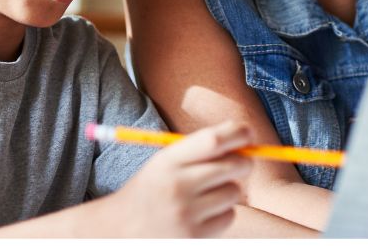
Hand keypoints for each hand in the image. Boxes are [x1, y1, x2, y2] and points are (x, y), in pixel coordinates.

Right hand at [106, 121, 252, 237]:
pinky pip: (229, 216)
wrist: (120, 229)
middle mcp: (177, 186)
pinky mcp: (195, 236)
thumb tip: (245, 138)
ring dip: (229, 190)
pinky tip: (203, 213)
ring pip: (234, 192)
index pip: (212, 140)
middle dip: (243, 161)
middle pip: (233, 165)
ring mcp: (187, 213)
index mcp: (167, 161)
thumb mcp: (164, 162)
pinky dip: (223, 213)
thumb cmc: (151, 190)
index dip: (237, 133)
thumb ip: (198, 149)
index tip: (247, 132)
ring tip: (207, 194)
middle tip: (240, 162)